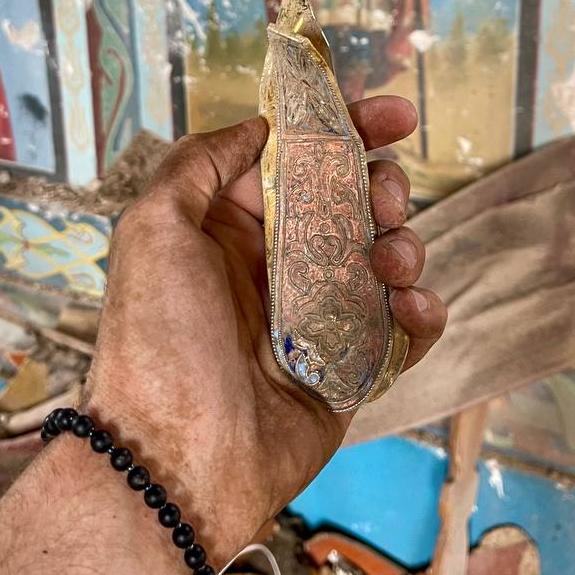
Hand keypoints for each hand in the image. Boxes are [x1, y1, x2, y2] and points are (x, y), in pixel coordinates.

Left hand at [84, 96, 445, 567]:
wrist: (178, 459)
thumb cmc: (158, 338)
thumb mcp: (153, 228)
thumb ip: (200, 163)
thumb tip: (260, 127)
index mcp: (233, 230)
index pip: (301, 165)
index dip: (349, 132)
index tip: (395, 115)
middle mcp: (278, 268)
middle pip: (353, 206)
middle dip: (383, 188)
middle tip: (386, 197)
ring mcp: (319, 319)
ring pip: (385, 261)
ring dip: (404, 247)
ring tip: (392, 263)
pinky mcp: (351, 370)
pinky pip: (404, 331)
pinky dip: (421, 312)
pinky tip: (409, 307)